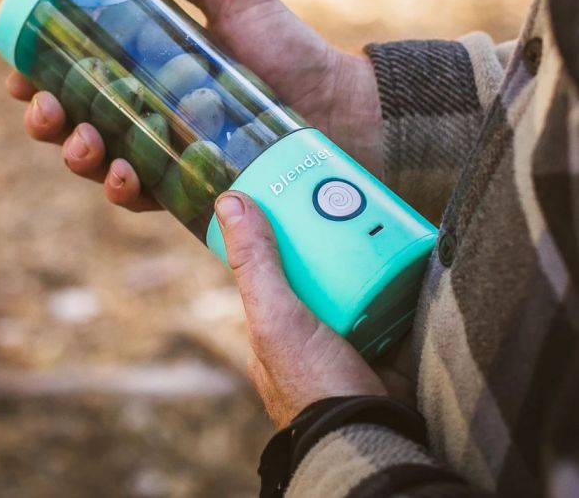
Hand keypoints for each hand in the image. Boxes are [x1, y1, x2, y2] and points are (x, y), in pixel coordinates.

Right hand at [6, 0, 382, 210]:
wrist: (337, 102)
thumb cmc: (289, 48)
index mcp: (149, 69)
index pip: (81, 76)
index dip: (41, 78)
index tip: (21, 74)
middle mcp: (152, 112)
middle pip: (79, 122)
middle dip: (49, 121)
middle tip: (46, 111)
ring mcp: (170, 150)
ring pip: (102, 163)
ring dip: (78, 157)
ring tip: (84, 143)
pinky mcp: (193, 184)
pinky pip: (146, 195)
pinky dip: (125, 190)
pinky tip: (123, 175)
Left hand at [214, 191, 414, 427]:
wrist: (371, 438)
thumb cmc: (312, 383)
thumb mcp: (275, 316)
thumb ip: (255, 262)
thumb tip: (229, 201)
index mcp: (275, 324)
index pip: (275, 266)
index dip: (284, 232)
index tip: (299, 197)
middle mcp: (309, 328)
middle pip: (320, 268)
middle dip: (334, 236)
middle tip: (349, 197)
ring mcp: (348, 334)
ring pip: (357, 280)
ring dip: (369, 253)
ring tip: (379, 214)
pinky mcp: (385, 341)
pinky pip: (390, 298)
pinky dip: (397, 277)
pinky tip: (405, 249)